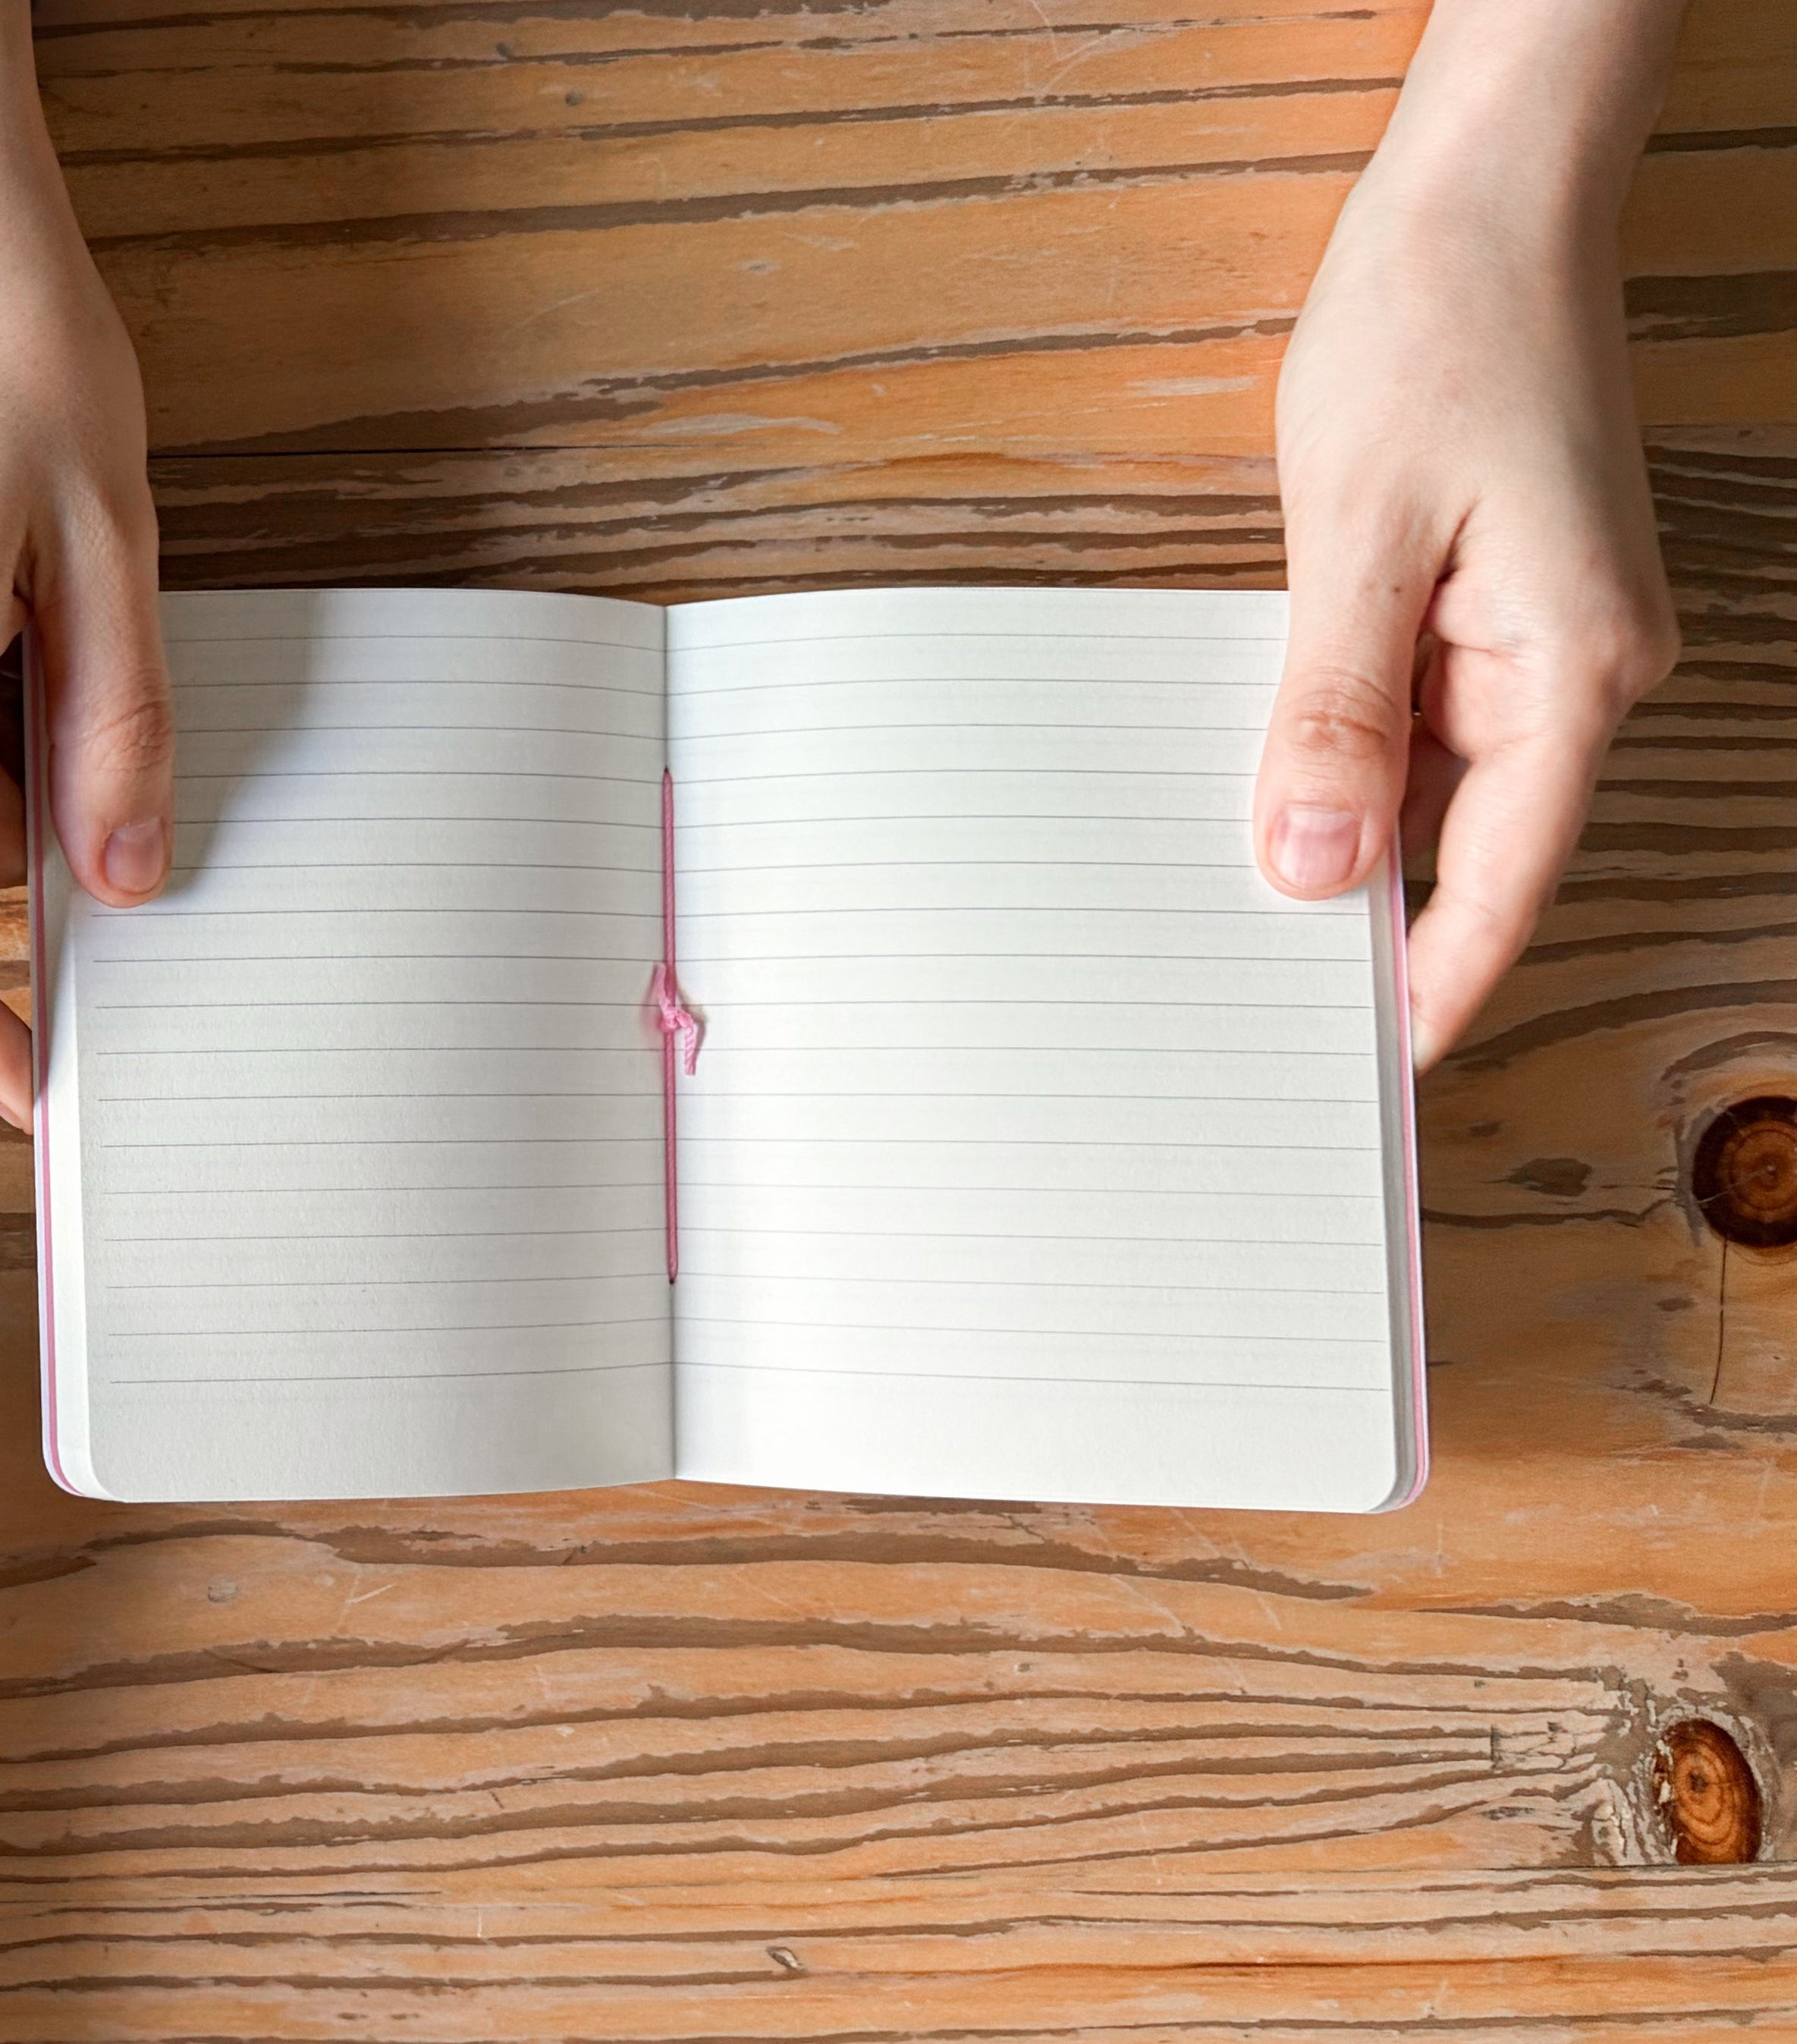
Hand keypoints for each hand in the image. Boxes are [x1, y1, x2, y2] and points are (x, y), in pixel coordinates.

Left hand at [1256, 0, 1684, 1066]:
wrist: (1483, 206)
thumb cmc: (1433, 335)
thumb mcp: (1357, 531)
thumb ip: (1336, 709)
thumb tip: (1312, 865)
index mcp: (1575, 667)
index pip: (1506, 876)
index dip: (1430, 981)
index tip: (1360, 1075)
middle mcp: (1580, 665)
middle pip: (1473, 841)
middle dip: (1365, 917)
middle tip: (1247, 1008)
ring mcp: (1541, 634)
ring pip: (1435, 781)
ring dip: (1340, 830)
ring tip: (1225, 917)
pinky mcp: (1493, 600)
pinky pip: (1416, 712)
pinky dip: (1344, 751)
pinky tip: (1259, 785)